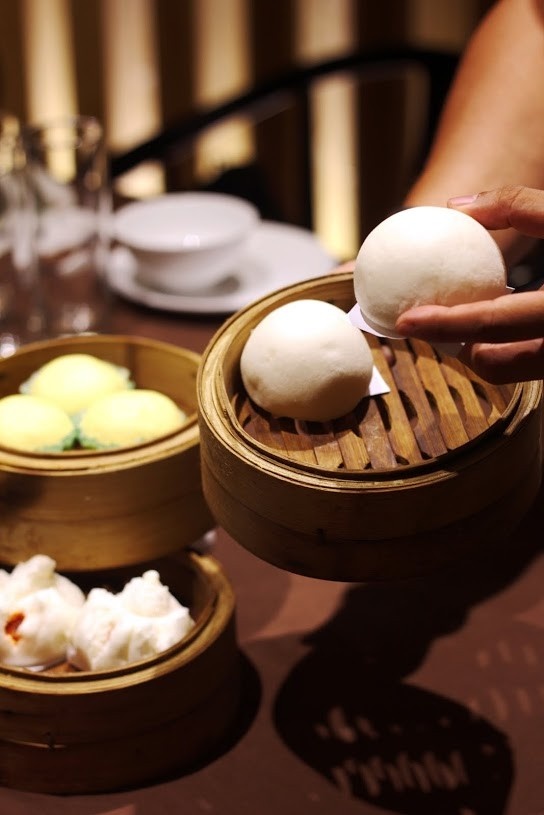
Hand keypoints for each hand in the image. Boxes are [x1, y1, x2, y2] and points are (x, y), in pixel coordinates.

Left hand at [395, 185, 543, 382]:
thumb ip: (519, 206)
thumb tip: (457, 206)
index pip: (493, 322)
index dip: (446, 325)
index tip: (407, 320)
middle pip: (492, 363)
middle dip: (457, 345)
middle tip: (432, 321)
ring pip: (507, 371)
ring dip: (481, 350)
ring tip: (467, 318)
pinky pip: (525, 364)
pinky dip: (506, 348)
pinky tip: (498, 322)